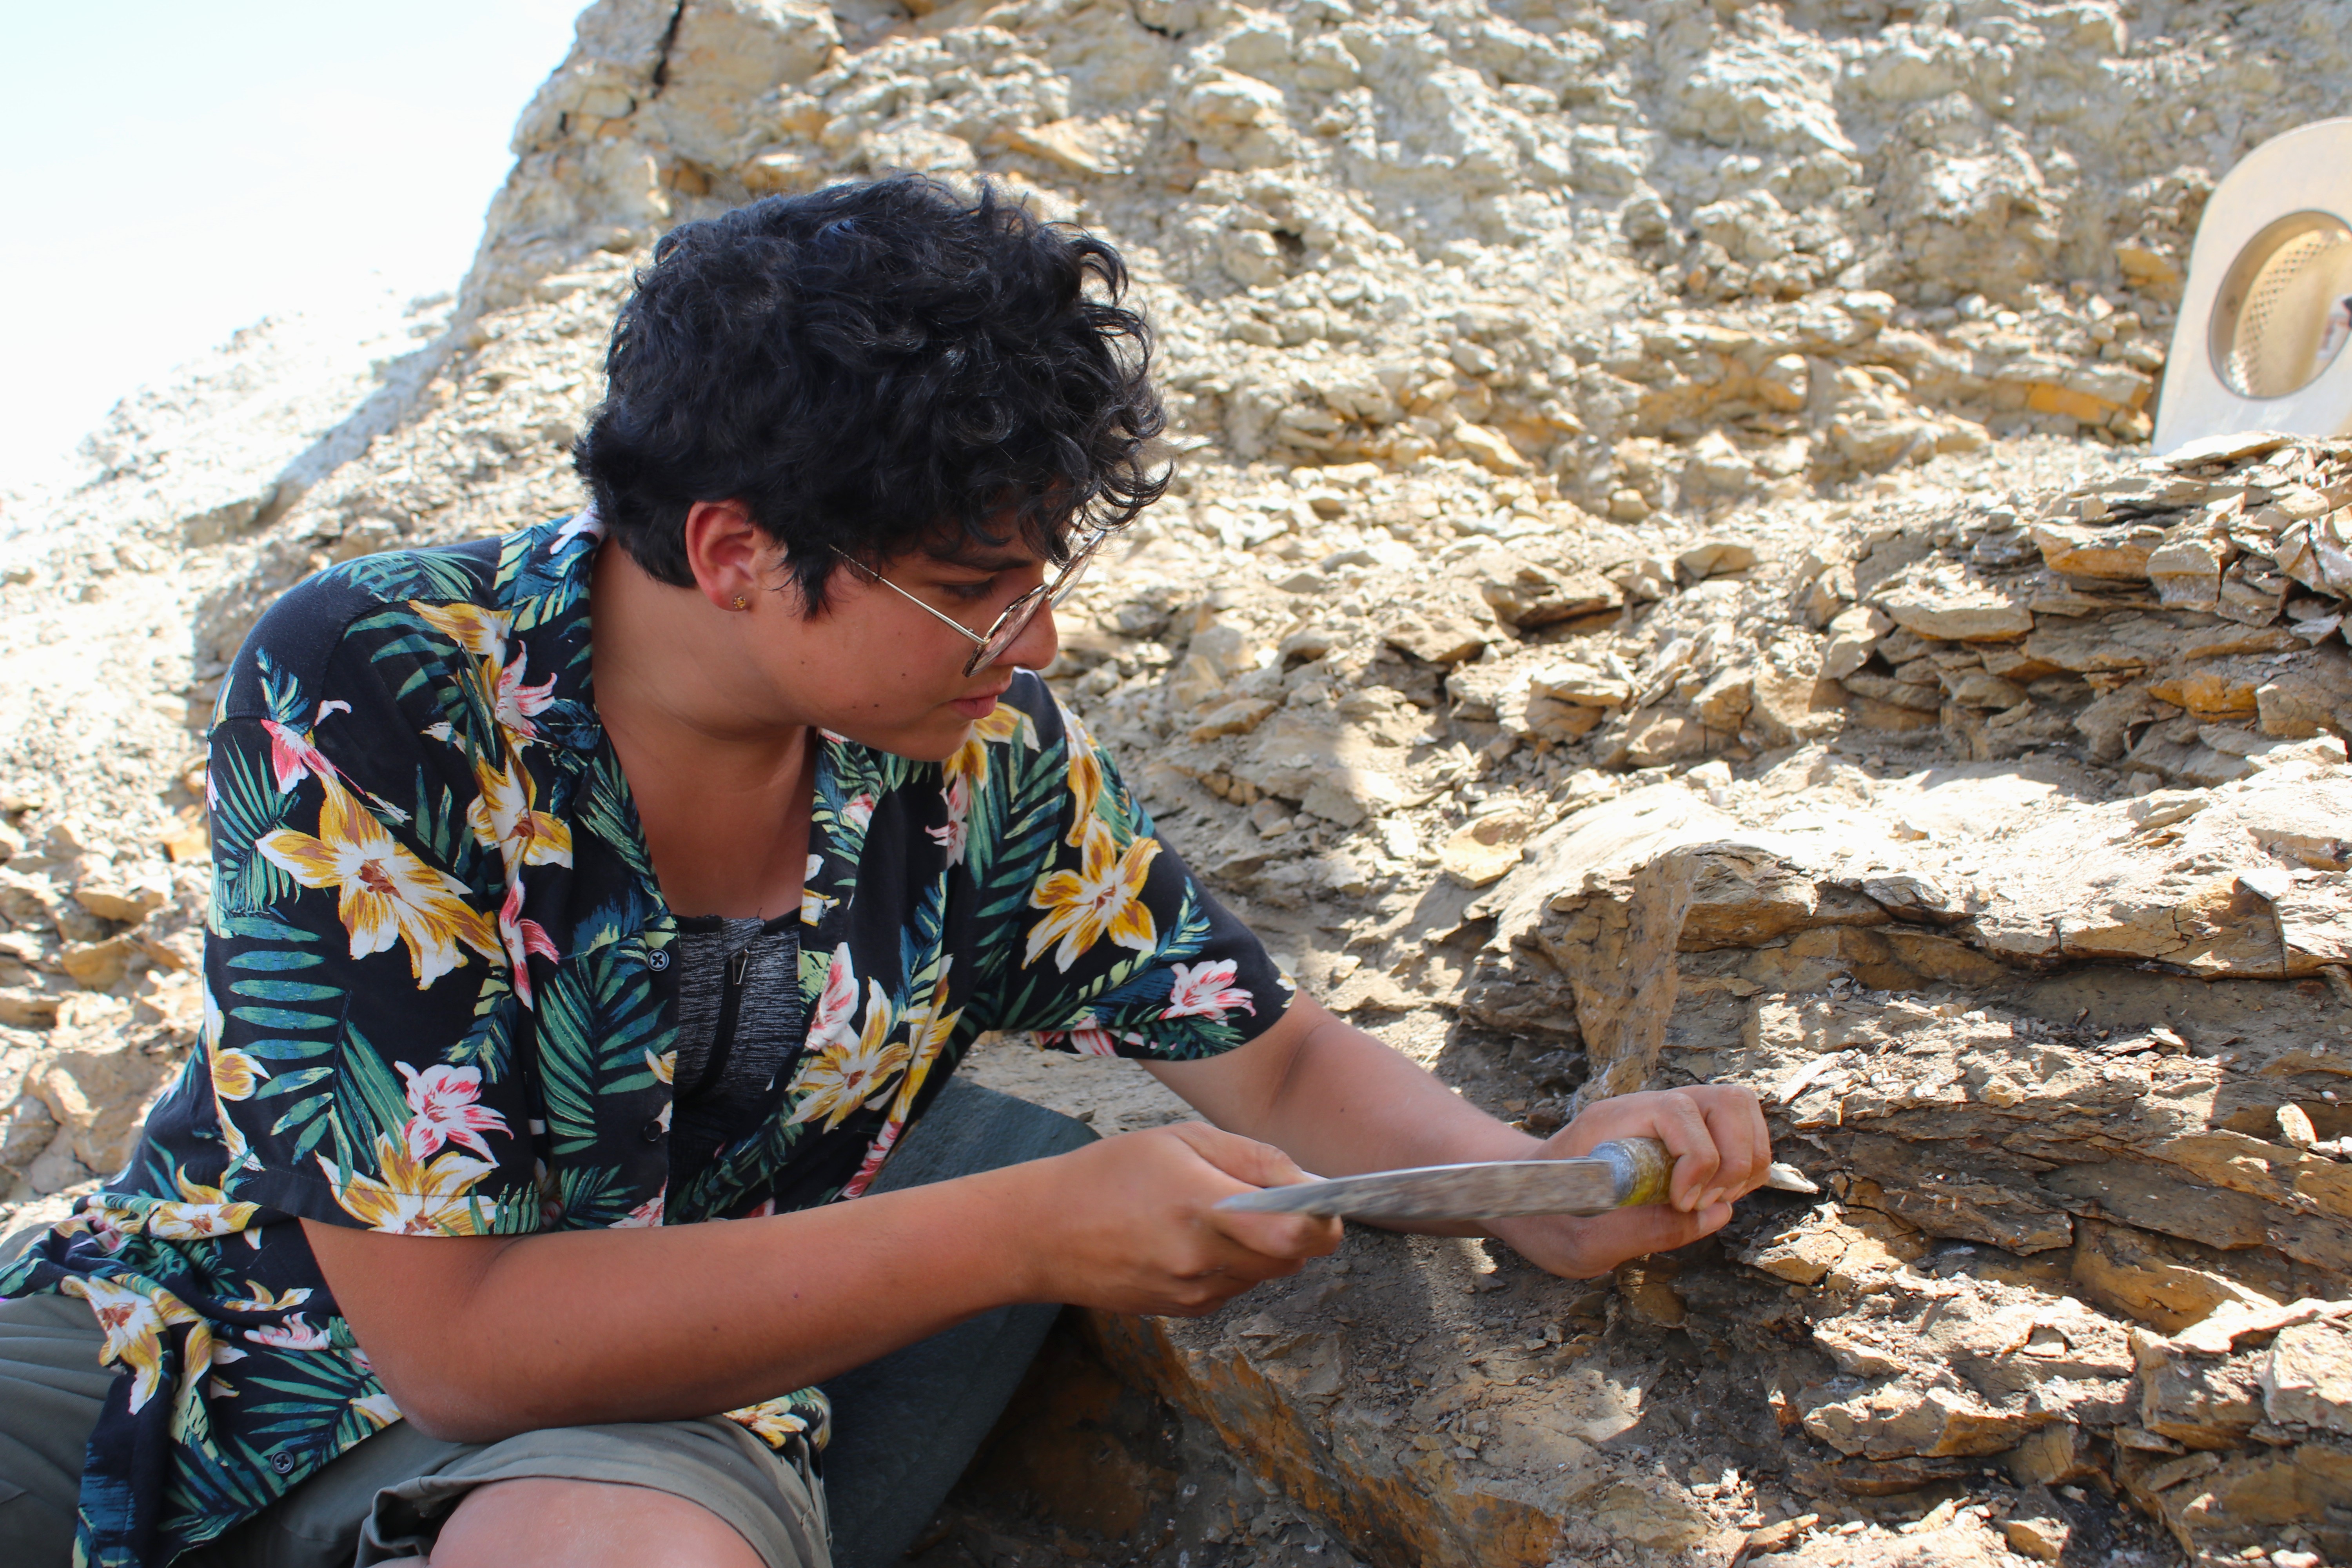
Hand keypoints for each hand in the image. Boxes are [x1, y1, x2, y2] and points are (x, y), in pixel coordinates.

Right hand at [1014, 1123, 1342, 1315]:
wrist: (1042, 1232)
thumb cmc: (1110, 1172)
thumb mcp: (1183, 1139)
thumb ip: (1255, 1160)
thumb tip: (1313, 1183)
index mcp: (1201, 1206)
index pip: (1295, 1234)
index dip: (1324, 1221)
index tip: (1326, 1204)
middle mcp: (1200, 1259)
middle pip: (1290, 1259)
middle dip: (1297, 1231)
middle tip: (1272, 1199)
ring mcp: (1191, 1292)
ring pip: (1264, 1275)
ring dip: (1263, 1248)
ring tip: (1218, 1214)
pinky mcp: (1182, 1310)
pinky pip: (1233, 1289)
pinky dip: (1232, 1265)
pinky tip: (1193, 1239)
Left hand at [1489, 1085, 1771, 1279]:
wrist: (1523, 1196)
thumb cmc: (1544, 1216)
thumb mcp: (1580, 1241)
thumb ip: (1644, 1231)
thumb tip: (1715, 1215)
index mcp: (1612, 1121)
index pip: (1677, 1110)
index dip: (1697, 1159)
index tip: (1682, 1203)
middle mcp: (1645, 1108)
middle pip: (1724, 1100)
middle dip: (1733, 1160)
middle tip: (1704, 1203)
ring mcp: (1667, 1116)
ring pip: (1738, 1109)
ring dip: (1745, 1161)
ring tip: (1714, 1201)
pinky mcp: (1683, 1133)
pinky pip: (1738, 1130)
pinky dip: (1744, 1166)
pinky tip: (1715, 1197)